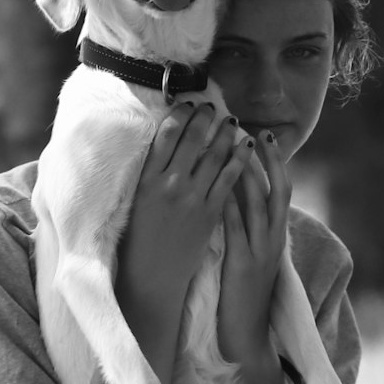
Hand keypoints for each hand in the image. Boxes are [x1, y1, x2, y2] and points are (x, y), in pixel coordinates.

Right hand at [116, 103, 254, 307]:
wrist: (152, 278)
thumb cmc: (138, 242)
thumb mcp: (137, 202)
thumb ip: (151, 175)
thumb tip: (167, 149)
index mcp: (147, 179)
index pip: (165, 135)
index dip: (179, 116)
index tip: (187, 106)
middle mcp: (170, 184)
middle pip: (191, 139)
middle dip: (204, 118)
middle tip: (212, 106)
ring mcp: (193, 198)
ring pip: (214, 155)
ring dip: (225, 134)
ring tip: (231, 122)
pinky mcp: (210, 213)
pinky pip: (229, 179)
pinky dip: (239, 160)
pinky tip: (245, 147)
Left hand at [216, 129, 291, 383]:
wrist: (247, 336)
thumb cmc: (242, 296)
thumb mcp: (250, 257)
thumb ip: (247, 230)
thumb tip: (233, 198)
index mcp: (276, 236)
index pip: (279, 191)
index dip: (273, 164)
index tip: (262, 137)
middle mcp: (274, 240)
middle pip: (278, 191)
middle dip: (270, 161)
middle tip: (258, 133)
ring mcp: (261, 252)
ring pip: (261, 205)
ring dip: (250, 175)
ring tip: (238, 149)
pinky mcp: (244, 265)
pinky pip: (239, 230)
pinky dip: (231, 207)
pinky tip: (219, 188)